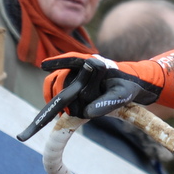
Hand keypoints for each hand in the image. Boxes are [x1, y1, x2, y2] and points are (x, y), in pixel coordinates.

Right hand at [41, 53, 160, 118]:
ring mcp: (76, 74)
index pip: (72, 60)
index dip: (57, 62)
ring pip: (55, 83)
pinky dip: (56, 99)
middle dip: (58, 94)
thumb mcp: (121, 96)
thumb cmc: (127, 87)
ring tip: (60, 113)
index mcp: (93, 63)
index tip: (44, 65)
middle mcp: (81, 67)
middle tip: (64, 112)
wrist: (130, 85)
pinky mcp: (74, 83)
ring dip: (54, 97)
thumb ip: (106, 103)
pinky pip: (58, 89)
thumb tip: (86, 113)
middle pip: (59, 77)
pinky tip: (61, 112)